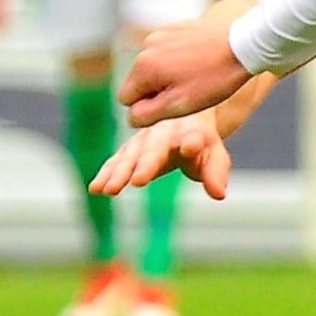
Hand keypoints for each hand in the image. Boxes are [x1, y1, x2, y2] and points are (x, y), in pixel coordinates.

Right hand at [92, 110, 236, 199]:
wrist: (181, 121)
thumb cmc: (202, 142)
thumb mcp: (215, 156)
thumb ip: (216, 173)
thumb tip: (219, 194)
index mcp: (190, 130)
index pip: (192, 136)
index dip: (192, 142)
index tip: (190, 148)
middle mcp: (162, 131)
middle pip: (153, 147)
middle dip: (145, 164)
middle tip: (138, 181)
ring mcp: (142, 140)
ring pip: (130, 155)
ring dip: (119, 172)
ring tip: (109, 190)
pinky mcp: (129, 150)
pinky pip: (116, 161)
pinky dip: (106, 174)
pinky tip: (95, 189)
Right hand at [123, 11, 257, 123]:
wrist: (244, 45)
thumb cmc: (214, 79)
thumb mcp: (180, 105)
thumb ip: (147, 114)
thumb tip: (131, 117)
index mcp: (142, 67)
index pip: (127, 99)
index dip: (148, 107)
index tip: (175, 104)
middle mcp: (146, 47)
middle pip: (140, 81)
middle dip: (158, 90)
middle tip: (190, 91)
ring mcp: (161, 34)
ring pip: (155, 65)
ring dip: (170, 74)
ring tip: (198, 75)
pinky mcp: (176, 27)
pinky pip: (168, 50)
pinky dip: (180, 58)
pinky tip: (201, 60)